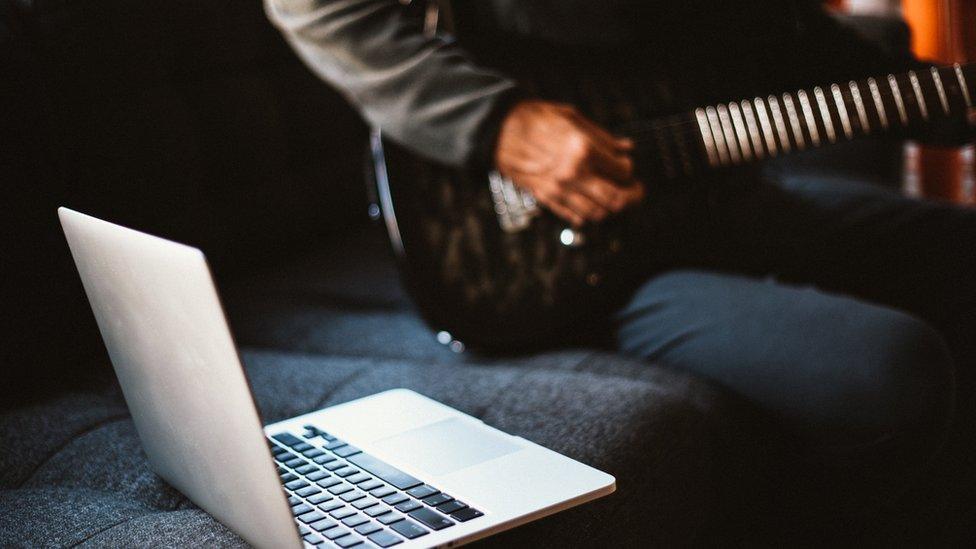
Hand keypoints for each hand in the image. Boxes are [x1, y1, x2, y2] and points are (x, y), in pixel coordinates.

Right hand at [494, 100, 644, 225]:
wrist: (499, 130)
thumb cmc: (535, 119)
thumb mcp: (573, 118)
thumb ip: (602, 137)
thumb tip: (626, 148)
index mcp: (584, 150)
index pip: (622, 171)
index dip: (629, 169)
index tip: (626, 165)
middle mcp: (574, 174)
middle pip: (615, 199)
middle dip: (632, 198)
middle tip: (636, 192)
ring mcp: (559, 189)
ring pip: (597, 213)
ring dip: (610, 209)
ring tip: (614, 199)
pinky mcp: (546, 198)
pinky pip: (574, 217)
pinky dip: (588, 215)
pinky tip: (591, 204)